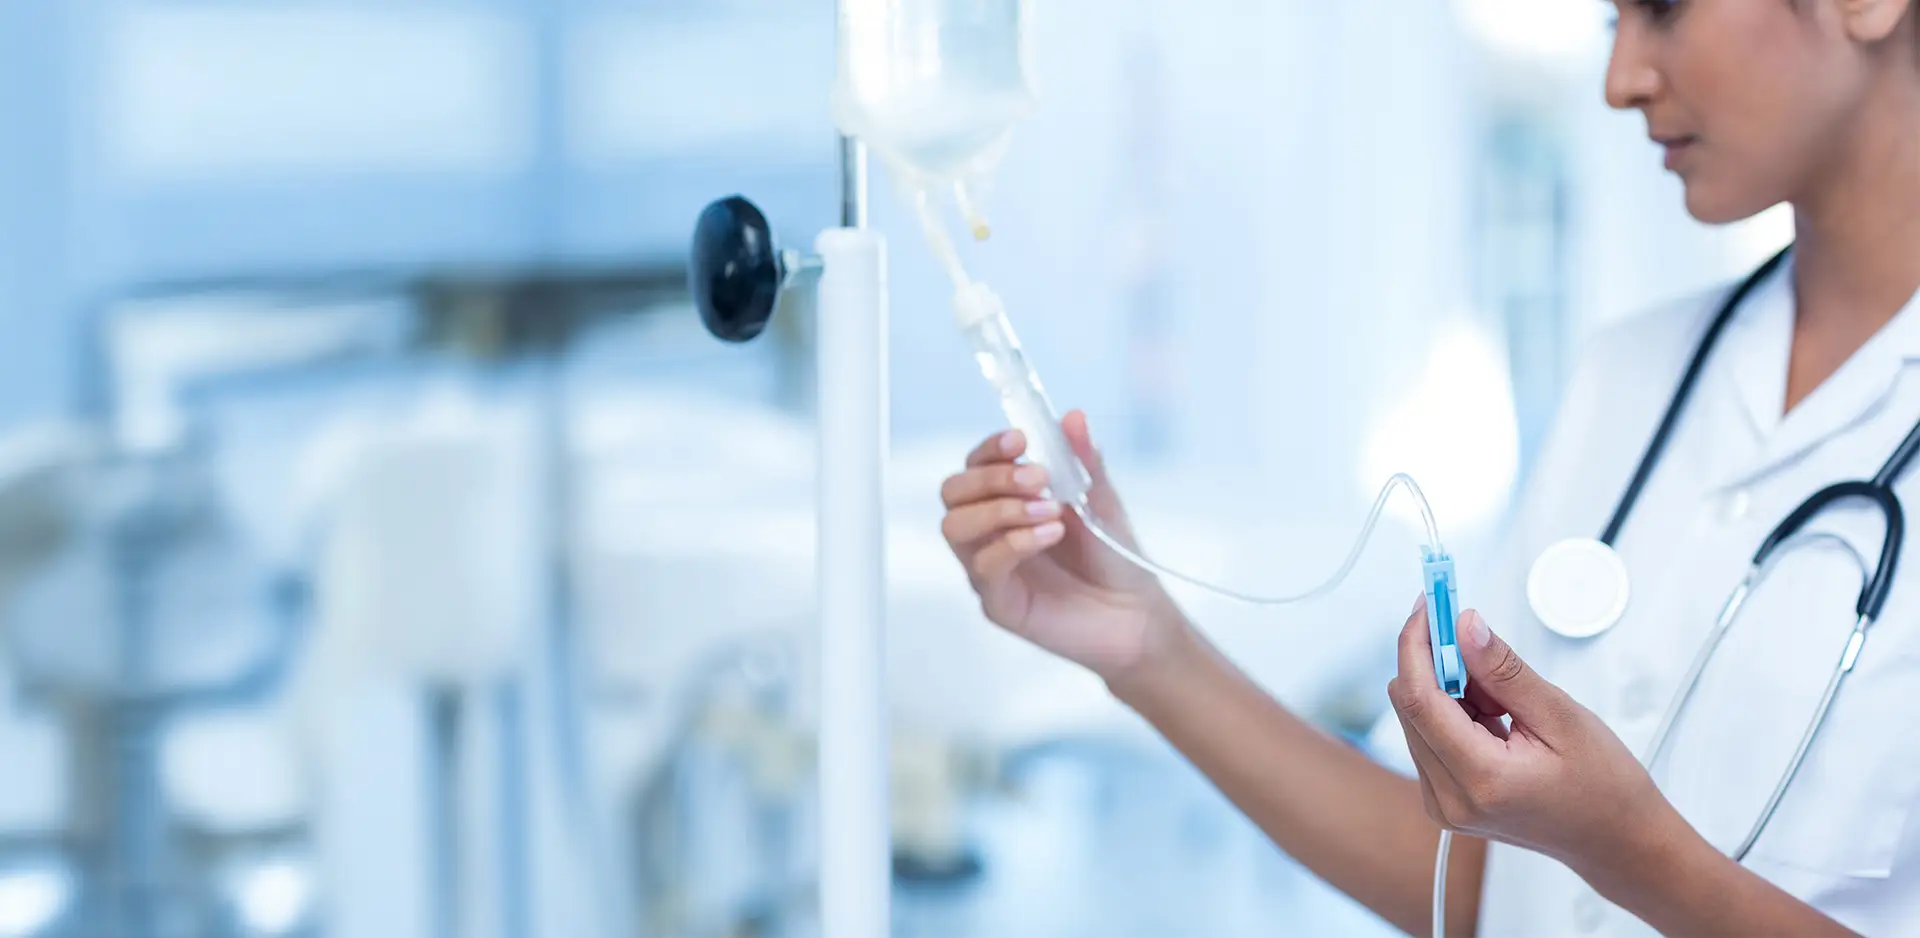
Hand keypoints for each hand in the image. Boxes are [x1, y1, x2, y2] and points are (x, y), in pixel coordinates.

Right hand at [939, 410, 1180, 679]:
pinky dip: (1014, 543)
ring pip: (956, 528)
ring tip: (1048, 510)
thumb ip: (1084, 461)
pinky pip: (983, 568)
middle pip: (952, 493)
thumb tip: (1074, 416)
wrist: (1137, 613)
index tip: (1019, 439)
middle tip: (1038, 478)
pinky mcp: (999, 603)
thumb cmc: (1113, 556)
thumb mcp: (1102, 500)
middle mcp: (989, 533)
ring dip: (1000, 508)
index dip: (988, 449)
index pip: (973, 466)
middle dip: (991, 477)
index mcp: (1007, 502)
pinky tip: (1050, 533)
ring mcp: (990, 569)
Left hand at [1386, 602, 1681, 872]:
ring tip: (1505, 700)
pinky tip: (1496, 717)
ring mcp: (1443, 805)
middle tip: (1475, 638)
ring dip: (1448, 691)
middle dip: (1435, 662)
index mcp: (1481, 779)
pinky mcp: (1444, 801)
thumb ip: (1505, 670)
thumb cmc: (1604, 785)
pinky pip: (1428, 738)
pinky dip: (1453, 713)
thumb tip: (1464, 626)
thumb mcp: (1561, 715)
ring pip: (1416, 719)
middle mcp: (1450, 798)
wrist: (1616, 840)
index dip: (1417, 643)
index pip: (1418, 697)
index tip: (1428, 603)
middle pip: (1410, 706)